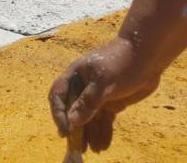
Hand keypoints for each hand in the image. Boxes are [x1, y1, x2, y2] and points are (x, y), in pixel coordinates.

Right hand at [49, 37, 160, 151]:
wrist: (147, 56)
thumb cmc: (120, 62)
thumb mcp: (103, 82)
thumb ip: (88, 102)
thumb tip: (72, 121)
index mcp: (74, 76)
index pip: (59, 96)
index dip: (59, 113)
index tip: (65, 130)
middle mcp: (83, 86)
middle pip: (73, 110)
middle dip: (75, 128)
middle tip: (77, 146)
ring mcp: (97, 95)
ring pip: (89, 118)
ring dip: (90, 133)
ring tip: (93, 150)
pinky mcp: (111, 102)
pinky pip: (104, 120)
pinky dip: (103, 131)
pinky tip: (103, 145)